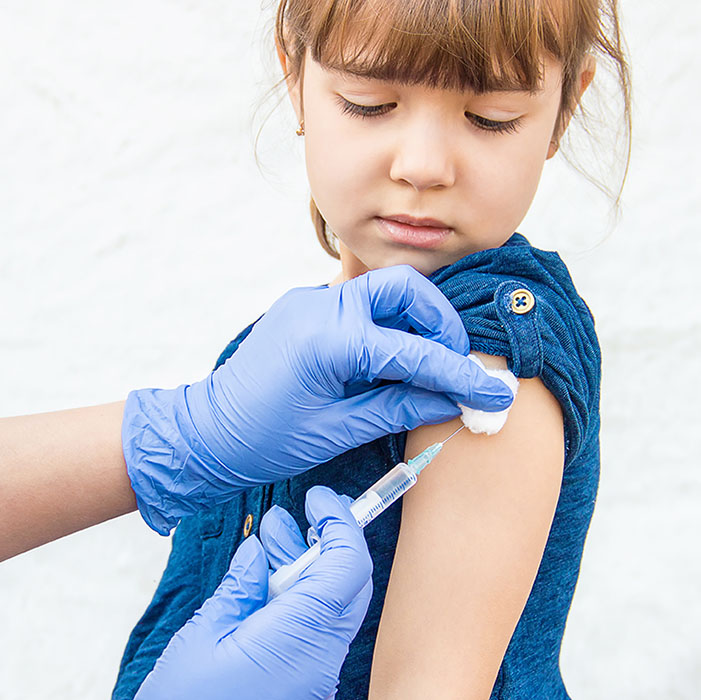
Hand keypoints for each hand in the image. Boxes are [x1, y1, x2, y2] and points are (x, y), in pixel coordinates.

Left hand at [123, 265, 513, 532]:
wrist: (207, 431)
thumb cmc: (264, 440)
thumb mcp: (338, 430)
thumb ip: (399, 407)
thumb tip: (452, 401)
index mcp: (328, 340)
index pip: (415, 351)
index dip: (460, 375)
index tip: (493, 395)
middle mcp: (321, 306)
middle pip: (406, 289)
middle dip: (442, 323)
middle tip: (456, 364)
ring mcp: (311, 301)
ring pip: (385, 292)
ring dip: (417, 322)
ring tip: (429, 365)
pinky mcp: (306, 307)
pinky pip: (360, 304)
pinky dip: (388, 326)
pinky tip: (393, 360)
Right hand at [135, 486, 371, 699]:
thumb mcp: (203, 639)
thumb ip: (239, 589)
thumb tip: (258, 554)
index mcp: (299, 638)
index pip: (347, 565)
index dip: (340, 523)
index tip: (320, 499)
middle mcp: (320, 657)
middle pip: (347, 581)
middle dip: (328, 538)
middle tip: (303, 512)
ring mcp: (317, 672)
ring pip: (332, 601)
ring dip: (308, 564)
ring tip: (274, 536)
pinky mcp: (306, 681)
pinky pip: (317, 626)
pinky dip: (300, 594)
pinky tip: (269, 578)